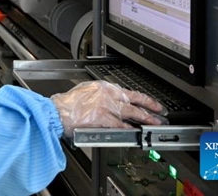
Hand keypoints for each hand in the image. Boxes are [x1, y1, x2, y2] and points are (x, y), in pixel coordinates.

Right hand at [50, 80, 166, 137]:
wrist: (57, 111)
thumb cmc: (66, 103)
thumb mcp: (85, 91)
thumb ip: (100, 95)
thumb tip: (111, 101)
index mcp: (102, 86)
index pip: (127, 91)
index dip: (141, 97)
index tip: (147, 101)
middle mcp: (107, 94)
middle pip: (134, 99)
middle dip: (149, 106)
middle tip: (159, 111)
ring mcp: (106, 106)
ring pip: (131, 112)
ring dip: (144, 118)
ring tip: (154, 123)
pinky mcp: (103, 119)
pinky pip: (121, 124)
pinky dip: (129, 128)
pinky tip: (135, 131)